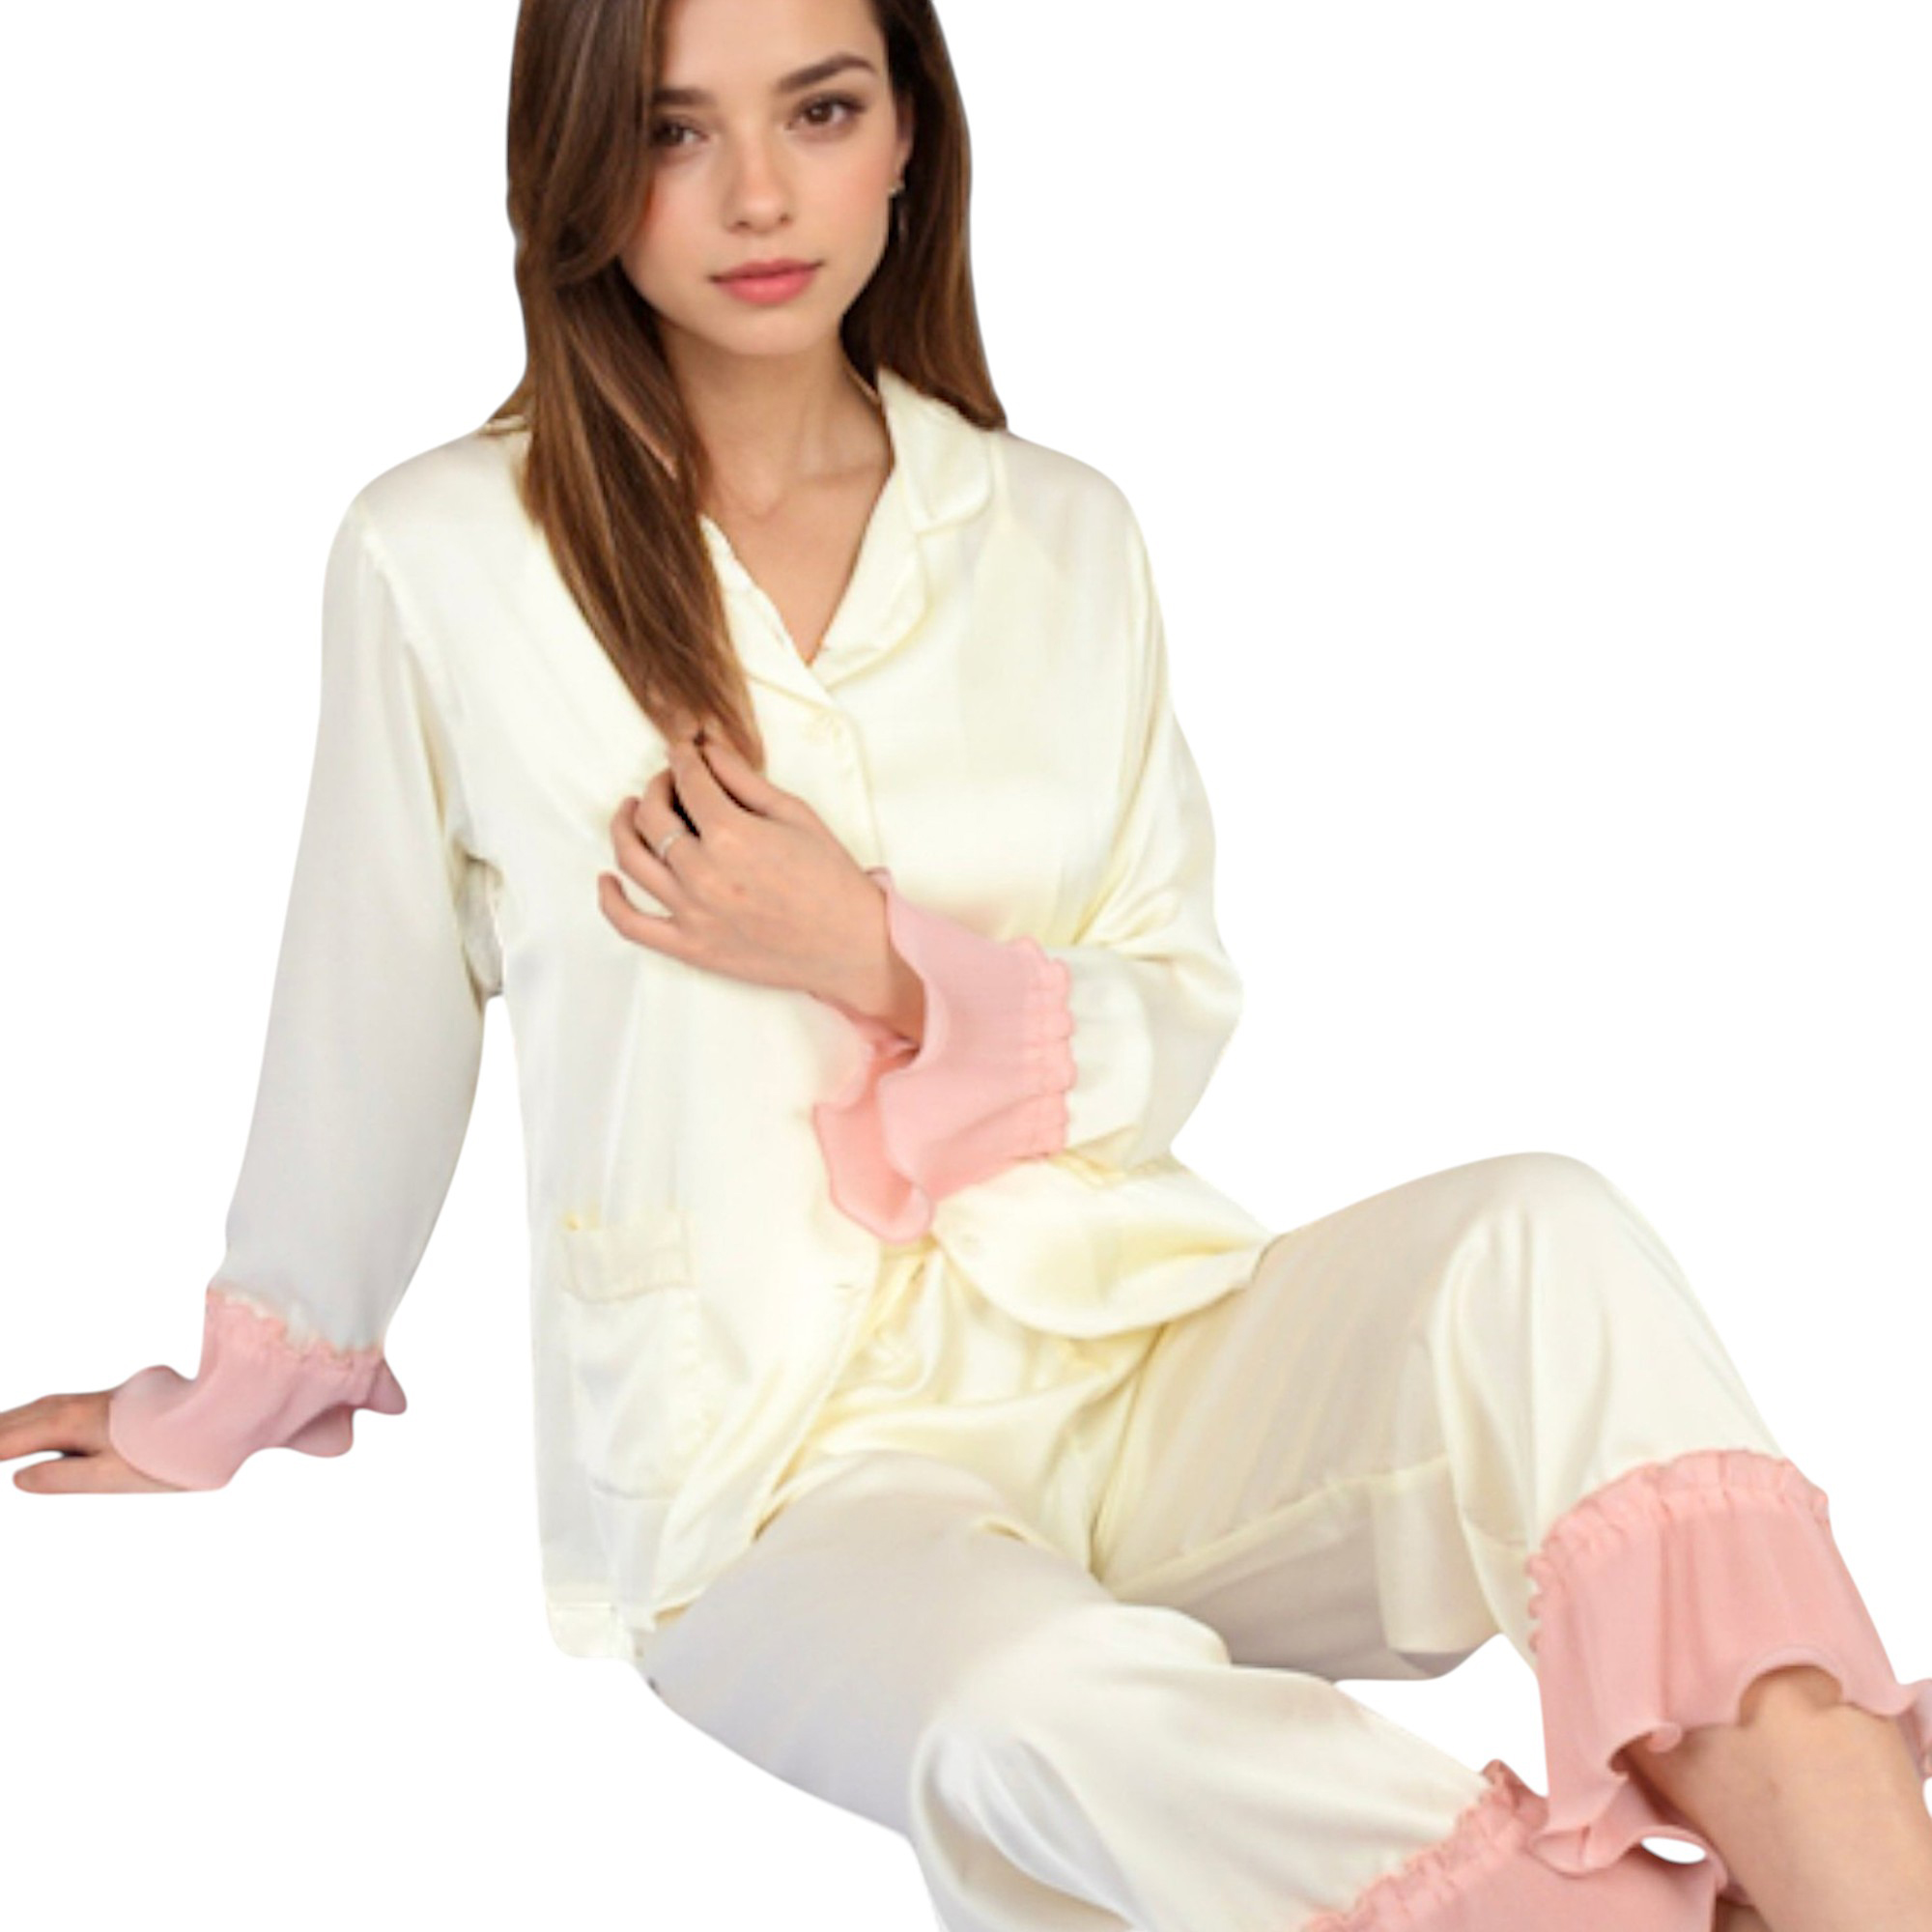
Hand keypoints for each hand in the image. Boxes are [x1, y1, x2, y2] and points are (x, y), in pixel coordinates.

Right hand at [1, 1389, 187, 1492]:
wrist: (205, 1413)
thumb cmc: (162, 1450)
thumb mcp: (111, 1474)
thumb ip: (63, 1477)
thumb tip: (18, 1478)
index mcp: (64, 1424)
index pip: (3, 1441)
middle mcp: (67, 1407)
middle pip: (7, 1423)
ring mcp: (79, 1402)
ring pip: (23, 1414)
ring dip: (2, 1426)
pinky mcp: (92, 1405)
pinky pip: (40, 1412)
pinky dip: (17, 1422)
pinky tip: (17, 1429)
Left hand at [597, 730, 892, 1010]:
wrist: (852, 946)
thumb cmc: (832, 880)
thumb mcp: (796, 815)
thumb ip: (744, 780)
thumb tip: (709, 750)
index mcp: (732, 835)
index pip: (688, 782)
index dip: (682, 758)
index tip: (682, 750)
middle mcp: (703, 873)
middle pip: (653, 816)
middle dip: (656, 786)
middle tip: (667, 780)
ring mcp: (691, 913)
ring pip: (631, 859)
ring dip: (625, 825)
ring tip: (632, 811)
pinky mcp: (690, 947)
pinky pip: (631, 923)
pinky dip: (610, 899)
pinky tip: (607, 878)